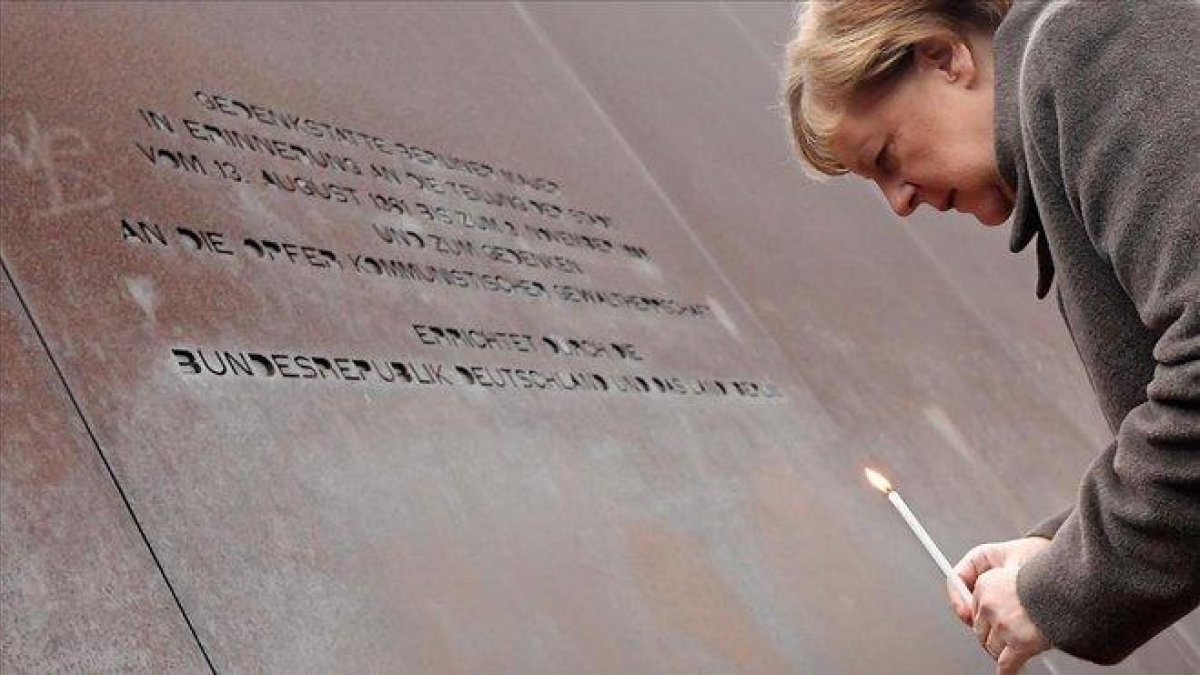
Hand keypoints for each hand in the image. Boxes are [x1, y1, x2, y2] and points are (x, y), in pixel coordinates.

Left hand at [947, 537, 1051, 673]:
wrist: (1072, 588)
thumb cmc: (1050, 578)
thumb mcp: (1015, 570)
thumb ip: (999, 587)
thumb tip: (981, 607)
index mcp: (986, 583)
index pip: (975, 608)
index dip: (984, 618)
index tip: (988, 624)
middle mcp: (990, 604)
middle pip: (980, 629)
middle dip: (991, 635)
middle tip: (1003, 639)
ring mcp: (1003, 625)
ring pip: (991, 647)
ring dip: (1001, 651)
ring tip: (1011, 650)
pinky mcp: (1018, 643)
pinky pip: (1006, 664)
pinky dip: (1007, 671)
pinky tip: (1007, 673)